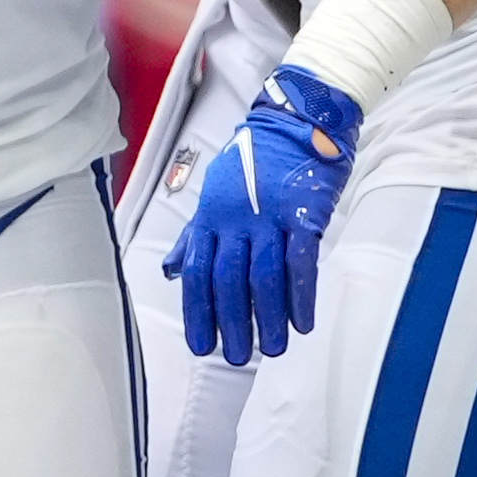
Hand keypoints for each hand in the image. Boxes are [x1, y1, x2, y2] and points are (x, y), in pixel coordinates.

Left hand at [165, 64, 359, 364]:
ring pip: (264, 276)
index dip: (198, 311)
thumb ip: (196, 235)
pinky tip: (302, 321)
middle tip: (238, 355)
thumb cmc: (257, 159)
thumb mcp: (217, 192)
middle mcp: (236, 218)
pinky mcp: (303, 212)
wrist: (296, 120)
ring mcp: (269, 215)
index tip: (201, 344)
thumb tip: (174, 269)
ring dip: (268, 317)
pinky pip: (300, 260)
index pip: (198, 272)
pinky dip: (301, 295)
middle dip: (232, 322)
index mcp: (212, 216)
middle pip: (229, 279)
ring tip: (272, 347)